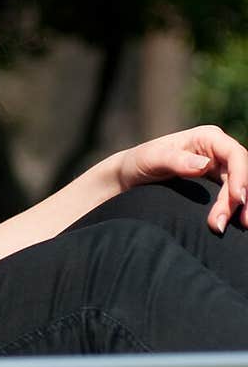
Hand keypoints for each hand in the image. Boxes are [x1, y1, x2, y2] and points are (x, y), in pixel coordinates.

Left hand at [117, 125, 247, 233]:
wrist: (129, 177)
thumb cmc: (139, 161)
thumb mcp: (152, 159)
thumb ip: (175, 161)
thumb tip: (203, 165)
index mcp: (207, 138)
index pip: (235, 155)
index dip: (241, 176)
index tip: (237, 198)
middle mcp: (217, 152)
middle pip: (239, 176)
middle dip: (237, 201)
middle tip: (220, 224)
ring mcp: (218, 170)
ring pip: (238, 189)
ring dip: (238, 210)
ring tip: (222, 228)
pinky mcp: (214, 186)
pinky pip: (230, 198)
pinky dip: (231, 212)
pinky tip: (229, 226)